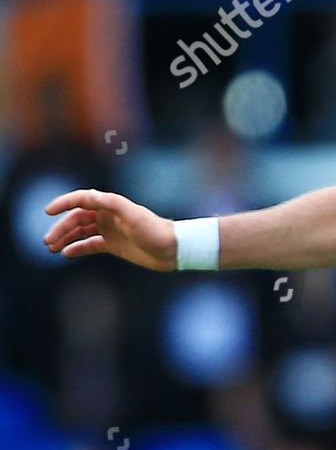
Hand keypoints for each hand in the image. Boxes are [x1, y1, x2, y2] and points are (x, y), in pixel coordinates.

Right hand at [44, 189, 176, 270]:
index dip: (63, 204)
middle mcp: (107, 216)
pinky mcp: (114, 245)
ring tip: (52, 248)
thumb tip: (88, 196)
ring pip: (81, 232)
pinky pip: (91, 245)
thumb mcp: (133, 215)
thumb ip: (111, 203)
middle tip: (48, 241)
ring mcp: (110, 230)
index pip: (80, 200)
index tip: (48, 212)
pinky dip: (78, 248)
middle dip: (60, 228)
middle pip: (76, 219)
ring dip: (65, 238)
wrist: (173, 250)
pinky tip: (67, 253)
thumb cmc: (155, 230)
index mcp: (110, 205)